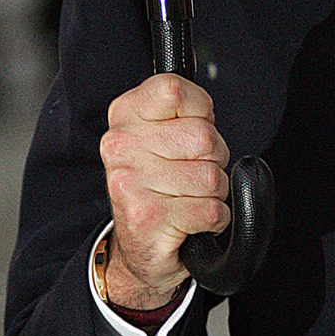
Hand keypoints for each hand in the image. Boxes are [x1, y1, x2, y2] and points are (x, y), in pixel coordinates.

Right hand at [99, 74, 229, 306]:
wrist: (140, 247)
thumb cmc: (161, 182)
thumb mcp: (165, 132)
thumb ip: (184, 107)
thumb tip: (205, 104)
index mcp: (125, 114)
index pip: (176, 89)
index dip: (200, 110)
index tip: (191, 127)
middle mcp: (121, 145)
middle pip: (206, 137)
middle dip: (213, 159)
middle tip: (189, 173)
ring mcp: (130, 182)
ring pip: (212, 177)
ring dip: (213, 192)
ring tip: (188, 197)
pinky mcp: (147, 217)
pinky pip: (212, 210)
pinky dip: (213, 218)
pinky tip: (190, 220)